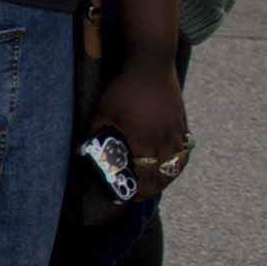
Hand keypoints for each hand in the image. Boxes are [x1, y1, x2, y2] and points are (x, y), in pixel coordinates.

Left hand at [95, 55, 190, 196]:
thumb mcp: (103, 111)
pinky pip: (185, 149)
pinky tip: (170, 162)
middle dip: (156, 188)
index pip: (147, 175)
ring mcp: (176, 132)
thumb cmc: (124, 89)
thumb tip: (81, 149)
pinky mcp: (183, 124)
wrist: (151, 67)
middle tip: (145, 193)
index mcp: (144, 140)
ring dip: (169, 176)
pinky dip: (179, 161)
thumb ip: (93, 131)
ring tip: (159, 182)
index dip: (143, 191)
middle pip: (165, 174)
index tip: (135, 198)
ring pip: (178, 164)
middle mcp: (164, 140)